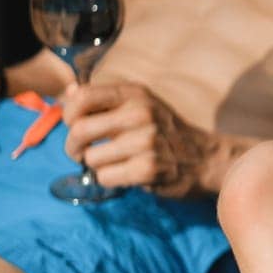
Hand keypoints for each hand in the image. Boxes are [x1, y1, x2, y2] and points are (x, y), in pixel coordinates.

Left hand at [61, 82, 218, 195]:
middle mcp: (141, 114)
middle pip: (79, 130)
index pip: (82, 97)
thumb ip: (104, 99)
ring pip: (90, 158)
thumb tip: (66, 93)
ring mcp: (146, 142)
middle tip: (82, 152)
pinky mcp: (148, 169)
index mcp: (136, 94)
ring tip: (114, 163)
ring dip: (96, 165)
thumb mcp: (141, 105)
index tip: (76, 125)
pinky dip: (109, 179)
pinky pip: (105, 177)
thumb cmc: (165, 132)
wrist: (206, 159)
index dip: (69, 115)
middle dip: (73, 147)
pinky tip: (125, 174)